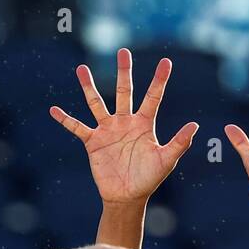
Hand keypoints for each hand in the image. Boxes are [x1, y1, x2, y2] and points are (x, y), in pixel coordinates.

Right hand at [50, 48, 197, 204]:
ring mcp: (108, 130)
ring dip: (88, 87)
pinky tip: (53, 109)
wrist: (127, 196)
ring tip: (81, 69)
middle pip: (124, 92)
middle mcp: (125, 122)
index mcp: (144, 124)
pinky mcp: (93, 142)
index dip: (159, 80)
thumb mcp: (166, 160)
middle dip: (124, 72)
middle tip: (123, 51)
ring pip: (97, 103)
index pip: (153, 97)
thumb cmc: (149, 178)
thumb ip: (179, 143)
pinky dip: (65, 119)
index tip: (166, 62)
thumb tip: (195, 125)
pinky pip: (77, 127)